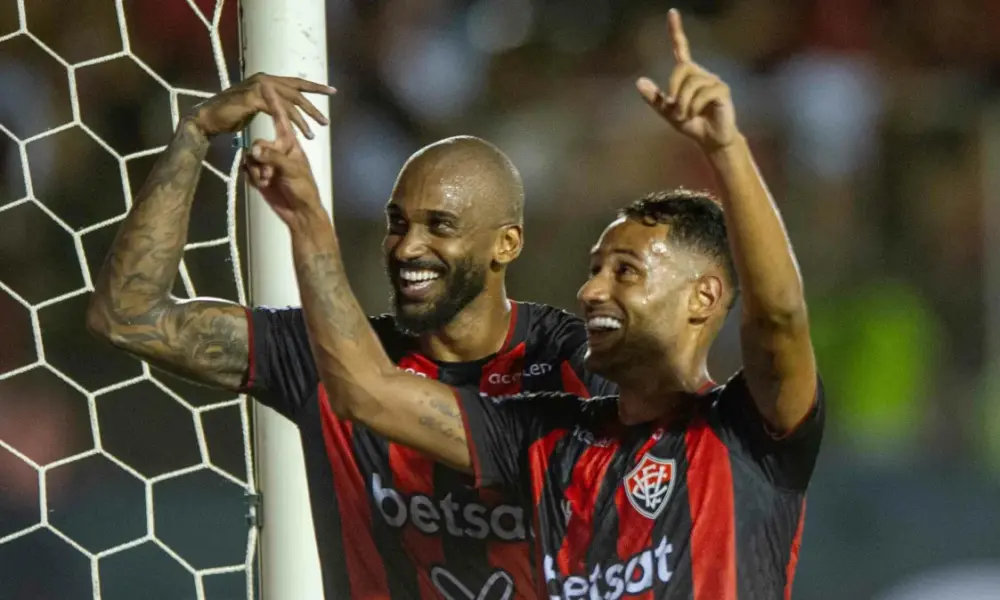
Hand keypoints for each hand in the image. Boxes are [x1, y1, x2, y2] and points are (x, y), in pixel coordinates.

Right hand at [190, 73, 335, 138]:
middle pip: (296, 93)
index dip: (314, 87)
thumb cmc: (228, 116)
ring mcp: (260, 87)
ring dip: (301, 121)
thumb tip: (284, 109)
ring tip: (312, 134)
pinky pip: (276, 110)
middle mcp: (265, 80)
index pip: (296, 83)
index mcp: (268, 80)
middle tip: (326, 121)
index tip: (332, 91)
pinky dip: (286, 123)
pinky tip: (295, 134)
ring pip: (288, 104)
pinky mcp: (254, 98)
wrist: (207, 119)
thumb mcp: (255, 107)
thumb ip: (270, 105)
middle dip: (313, 107)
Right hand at [245, 85, 323, 227]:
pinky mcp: (259, 174)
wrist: (299, 213)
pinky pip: (247, 169)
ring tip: (268, 182)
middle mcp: (277, 148)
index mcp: (289, 143)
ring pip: (250, 157)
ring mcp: (267, 161)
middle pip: (258, 143)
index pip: (280, 119)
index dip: (274, 103)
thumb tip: (253, 149)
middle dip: (261, 159)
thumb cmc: (304, 189)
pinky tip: (262, 186)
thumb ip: (272, 157)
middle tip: (270, 175)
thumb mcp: (291, 170)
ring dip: (257, 171)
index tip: (266, 85)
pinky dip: (253, 178)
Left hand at [636, 9, 737, 151]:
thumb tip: (639, 81)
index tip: (671, 12)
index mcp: (687, 74)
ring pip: (692, 83)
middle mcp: (701, 73)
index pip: (681, 47)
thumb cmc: (690, 123)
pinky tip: (697, 113)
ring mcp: (713, 80)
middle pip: (681, 68)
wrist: (709, 139)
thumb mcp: (667, 112)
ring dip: (684, 103)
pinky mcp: (722, 90)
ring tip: (686, 115)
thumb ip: (654, 98)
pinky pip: (704, 93)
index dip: (675, 30)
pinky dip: (695, 106)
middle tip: (675, 109)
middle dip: (674, 89)